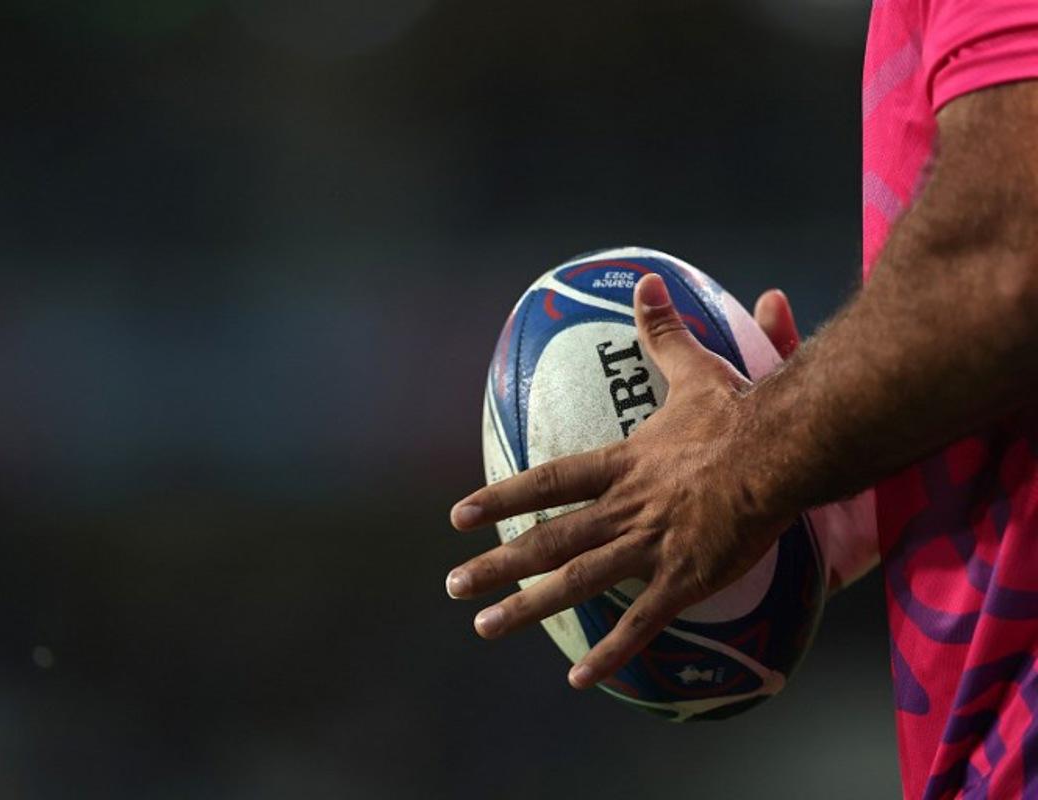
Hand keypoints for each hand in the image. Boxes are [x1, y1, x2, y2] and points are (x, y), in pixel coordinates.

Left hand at [446, 275, 802, 689]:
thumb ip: (662, 332)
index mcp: (622, 465)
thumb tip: (646, 280)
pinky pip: (641, 623)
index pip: (547, 481)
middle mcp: (623, 508)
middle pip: (547, 540)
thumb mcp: (693, 369)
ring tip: (483, 627)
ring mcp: (650, 546)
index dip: (502, 498)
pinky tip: (578, 679)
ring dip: (527, 606)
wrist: (783, 450)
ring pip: (576, 582)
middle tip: (452, 585)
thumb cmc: (740, 412)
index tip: (460, 516)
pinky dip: (609, 652)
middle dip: (496, 564)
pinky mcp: (684, 578)